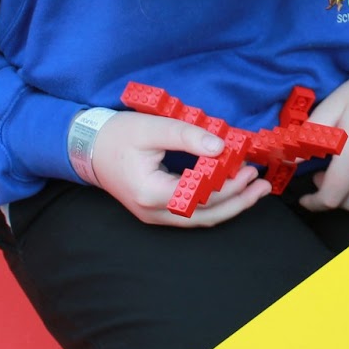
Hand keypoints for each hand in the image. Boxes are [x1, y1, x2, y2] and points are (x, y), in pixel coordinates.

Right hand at [90, 112, 269, 227]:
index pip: (201, 196)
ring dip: (230, 206)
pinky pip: (191, 214)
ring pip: (200, 219)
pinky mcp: (156, 211)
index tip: (248, 166)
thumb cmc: (116, 136)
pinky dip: (214, 205)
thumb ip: (187, 137)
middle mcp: (153, 211)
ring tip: (255, 191)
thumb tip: (221, 147)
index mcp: (151, 192)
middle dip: (238, 202)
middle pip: (205, 216)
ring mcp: (154, 215)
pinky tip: (230, 193)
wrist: (87, 148)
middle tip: (262, 185)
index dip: (229, 184)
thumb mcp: (152, 129)